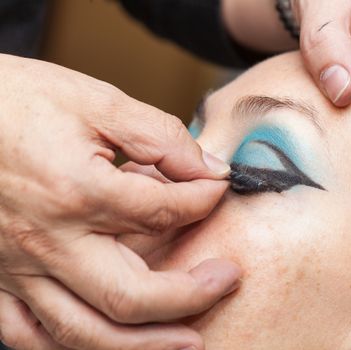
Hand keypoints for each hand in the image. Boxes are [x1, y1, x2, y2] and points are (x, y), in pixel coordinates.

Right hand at [0, 54, 240, 349]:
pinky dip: (72, 346)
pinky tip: (107, 342)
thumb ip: (160, 137)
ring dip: (143, 344)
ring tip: (188, 339)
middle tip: (225, 282)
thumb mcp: (96, 101)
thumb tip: (209, 169)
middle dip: (190, 297)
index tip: (217, 188)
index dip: (204, 200)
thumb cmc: (15, 100)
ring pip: (84, 333)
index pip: (164, 211)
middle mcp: (47, 242)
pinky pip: (28, 336)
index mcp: (78, 192)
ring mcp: (14, 269)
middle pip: (131, 296)